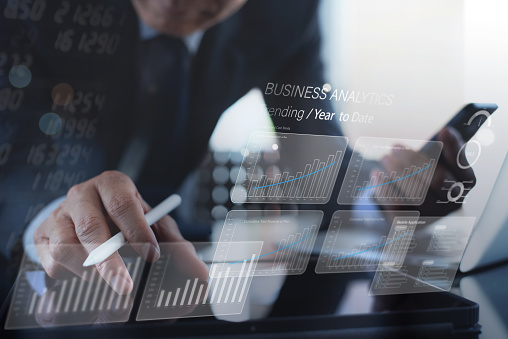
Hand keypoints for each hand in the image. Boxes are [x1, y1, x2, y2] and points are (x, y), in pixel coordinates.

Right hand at [34, 170, 207, 294]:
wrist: (91, 213)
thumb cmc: (127, 219)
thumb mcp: (155, 226)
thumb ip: (178, 246)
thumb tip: (200, 274)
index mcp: (112, 184)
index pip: (123, 203)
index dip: (137, 230)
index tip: (152, 254)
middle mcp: (82, 194)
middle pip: (91, 227)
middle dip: (110, 261)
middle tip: (125, 287)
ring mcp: (59, 214)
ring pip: (66, 245)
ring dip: (87, 270)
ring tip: (107, 281)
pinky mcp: (43, 235)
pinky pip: (50, 260)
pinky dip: (69, 275)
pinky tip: (85, 276)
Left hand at [375, 127, 475, 215]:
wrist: (406, 203)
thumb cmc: (424, 174)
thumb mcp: (437, 160)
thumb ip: (445, 147)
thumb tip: (447, 132)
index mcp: (464, 183)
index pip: (462, 165)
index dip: (454, 148)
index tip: (443, 131)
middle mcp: (452, 202)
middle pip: (438, 179)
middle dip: (415, 159)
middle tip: (395, 147)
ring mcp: (433, 215)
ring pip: (417, 194)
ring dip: (398, 172)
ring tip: (385, 158)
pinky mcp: (411, 224)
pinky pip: (398, 207)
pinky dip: (385, 189)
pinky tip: (376, 174)